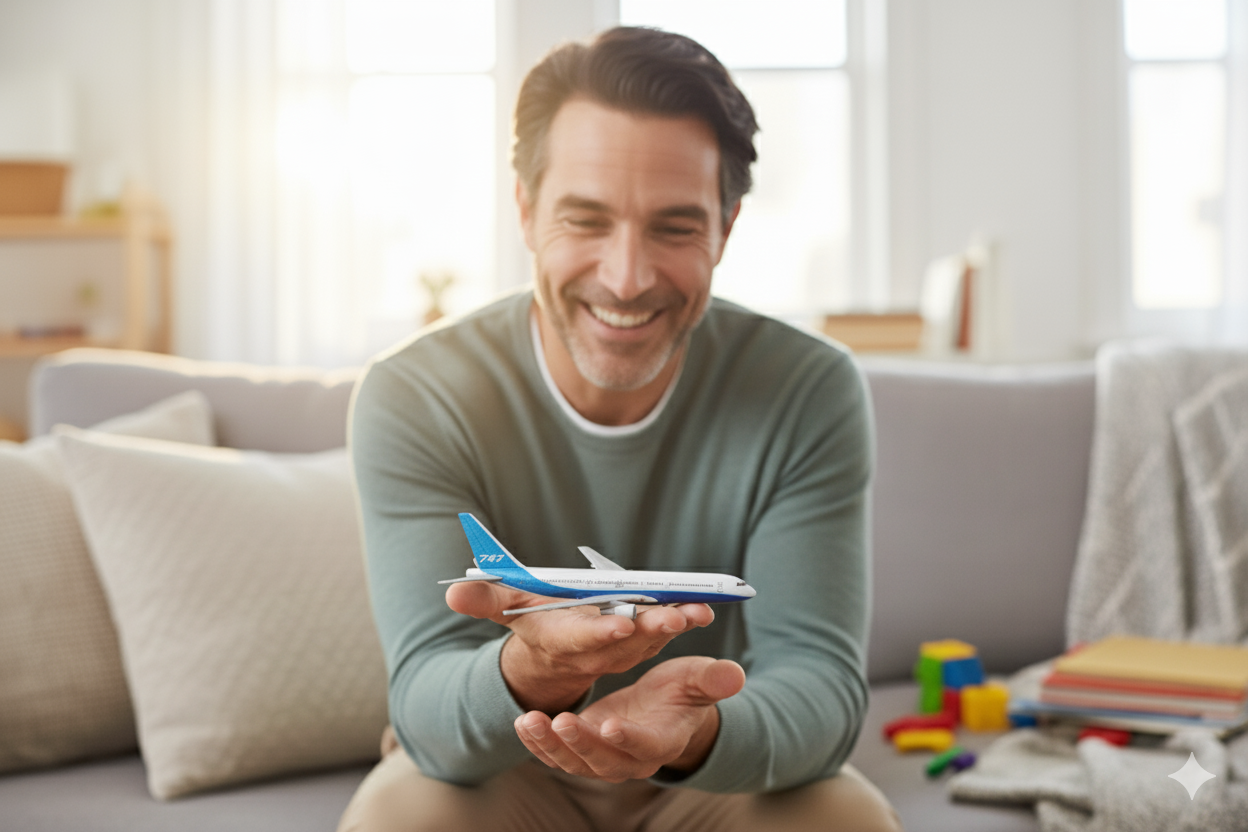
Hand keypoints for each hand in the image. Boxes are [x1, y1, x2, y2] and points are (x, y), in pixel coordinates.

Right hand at [445, 582, 713, 713]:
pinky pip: (663, 632)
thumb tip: (451, 594)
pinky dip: (682, 621)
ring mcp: (621, 648)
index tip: (622, 624)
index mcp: (562, 639)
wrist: (554, 652)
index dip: (601, 632)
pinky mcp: (640, 640)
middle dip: (651, 628)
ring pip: (651, 639)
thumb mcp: (506, 607)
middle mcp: (594, 649)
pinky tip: (704, 607)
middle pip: (626, 641)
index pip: (582, 638)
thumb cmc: (530, 619)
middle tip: (676, 616)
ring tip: (699, 610)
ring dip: (675, 626)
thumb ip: (483, 599)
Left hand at [513, 656, 745, 782]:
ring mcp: (603, 758)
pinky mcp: (582, 751)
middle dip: (579, 744)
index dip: (630, 740)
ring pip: (574, 762)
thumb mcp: (697, 680)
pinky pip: (557, 755)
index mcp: (662, 741)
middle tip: (559, 721)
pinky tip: (522, 722)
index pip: (646, 746)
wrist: (664, 711)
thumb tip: (735, 675)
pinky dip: (537, 743)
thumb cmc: (682, 693)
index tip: (611, 725)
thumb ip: (712, 680)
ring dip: (550, 745)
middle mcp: (630, 758)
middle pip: (603, 760)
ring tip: (529, 720)